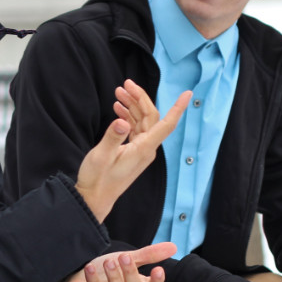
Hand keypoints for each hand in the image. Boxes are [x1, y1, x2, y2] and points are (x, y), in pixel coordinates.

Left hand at [56, 242, 176, 281]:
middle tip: (123, 257)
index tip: (159, 269)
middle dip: (129, 273)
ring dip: (114, 278)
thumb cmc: (103, 272)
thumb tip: (174, 246)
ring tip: (108, 261)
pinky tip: (89, 269)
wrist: (74, 281)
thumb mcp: (124, 260)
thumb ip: (147, 255)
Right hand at [76, 80, 190, 221]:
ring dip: (132, 105)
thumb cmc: (97, 179)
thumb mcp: (101, 156)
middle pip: (151, 117)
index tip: (187, 94)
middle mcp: (146, 149)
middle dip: (140, 98)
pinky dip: (128, 116)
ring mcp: (140, 150)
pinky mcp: (133, 151)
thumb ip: (112, 137)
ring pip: (142, 121)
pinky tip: (118, 108)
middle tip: (125, 84)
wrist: (94, 197)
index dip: (178, 108)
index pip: (166, 124)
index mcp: (144, 149)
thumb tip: (122, 120)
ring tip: (118, 92)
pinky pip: (136, 129)